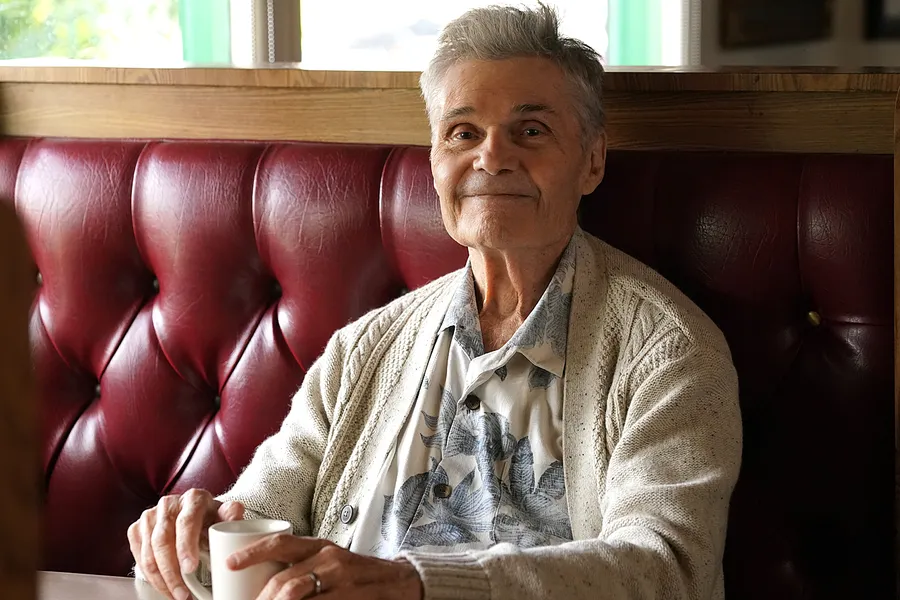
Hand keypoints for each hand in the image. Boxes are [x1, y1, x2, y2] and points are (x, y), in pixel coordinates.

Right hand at [127, 489, 244, 599]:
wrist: (196, 514)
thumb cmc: (211, 518)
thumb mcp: (225, 515)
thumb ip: (232, 514)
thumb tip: (233, 515)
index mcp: (193, 499)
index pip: (186, 523)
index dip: (186, 547)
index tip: (190, 569)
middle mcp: (168, 504)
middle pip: (163, 541)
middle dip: (172, 572)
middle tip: (183, 593)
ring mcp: (150, 516)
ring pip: (149, 553)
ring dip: (161, 580)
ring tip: (176, 595)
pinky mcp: (137, 529)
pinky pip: (139, 557)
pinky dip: (150, 576)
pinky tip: (163, 586)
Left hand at [227, 535, 422, 599]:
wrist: (400, 582)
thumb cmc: (356, 573)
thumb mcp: (328, 560)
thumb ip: (301, 566)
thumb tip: (262, 583)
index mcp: (318, 546)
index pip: (280, 544)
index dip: (252, 552)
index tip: (229, 563)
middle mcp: (328, 559)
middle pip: (284, 581)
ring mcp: (341, 580)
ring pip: (296, 596)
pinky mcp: (350, 598)